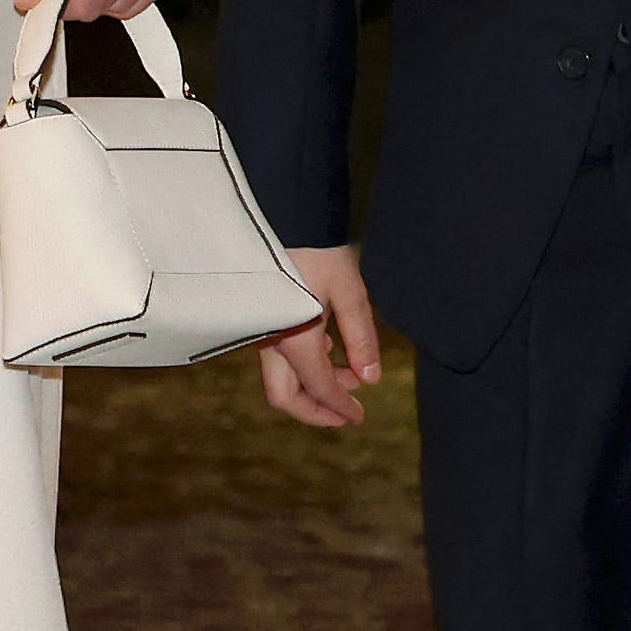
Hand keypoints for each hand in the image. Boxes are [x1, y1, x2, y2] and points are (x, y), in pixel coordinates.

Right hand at [258, 244, 380, 428]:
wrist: (281, 213)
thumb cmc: (316, 249)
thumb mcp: (349, 291)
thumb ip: (362, 338)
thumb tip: (370, 378)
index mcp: (295, 338)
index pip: (320, 388)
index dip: (342, 408)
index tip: (360, 417)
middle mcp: (270, 340)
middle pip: (284, 395)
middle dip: (316, 410)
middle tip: (346, 414)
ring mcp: (261, 329)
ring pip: (279, 376)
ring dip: (312, 385)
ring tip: (347, 375)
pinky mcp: (259, 317)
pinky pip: (275, 355)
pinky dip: (301, 364)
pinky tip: (326, 347)